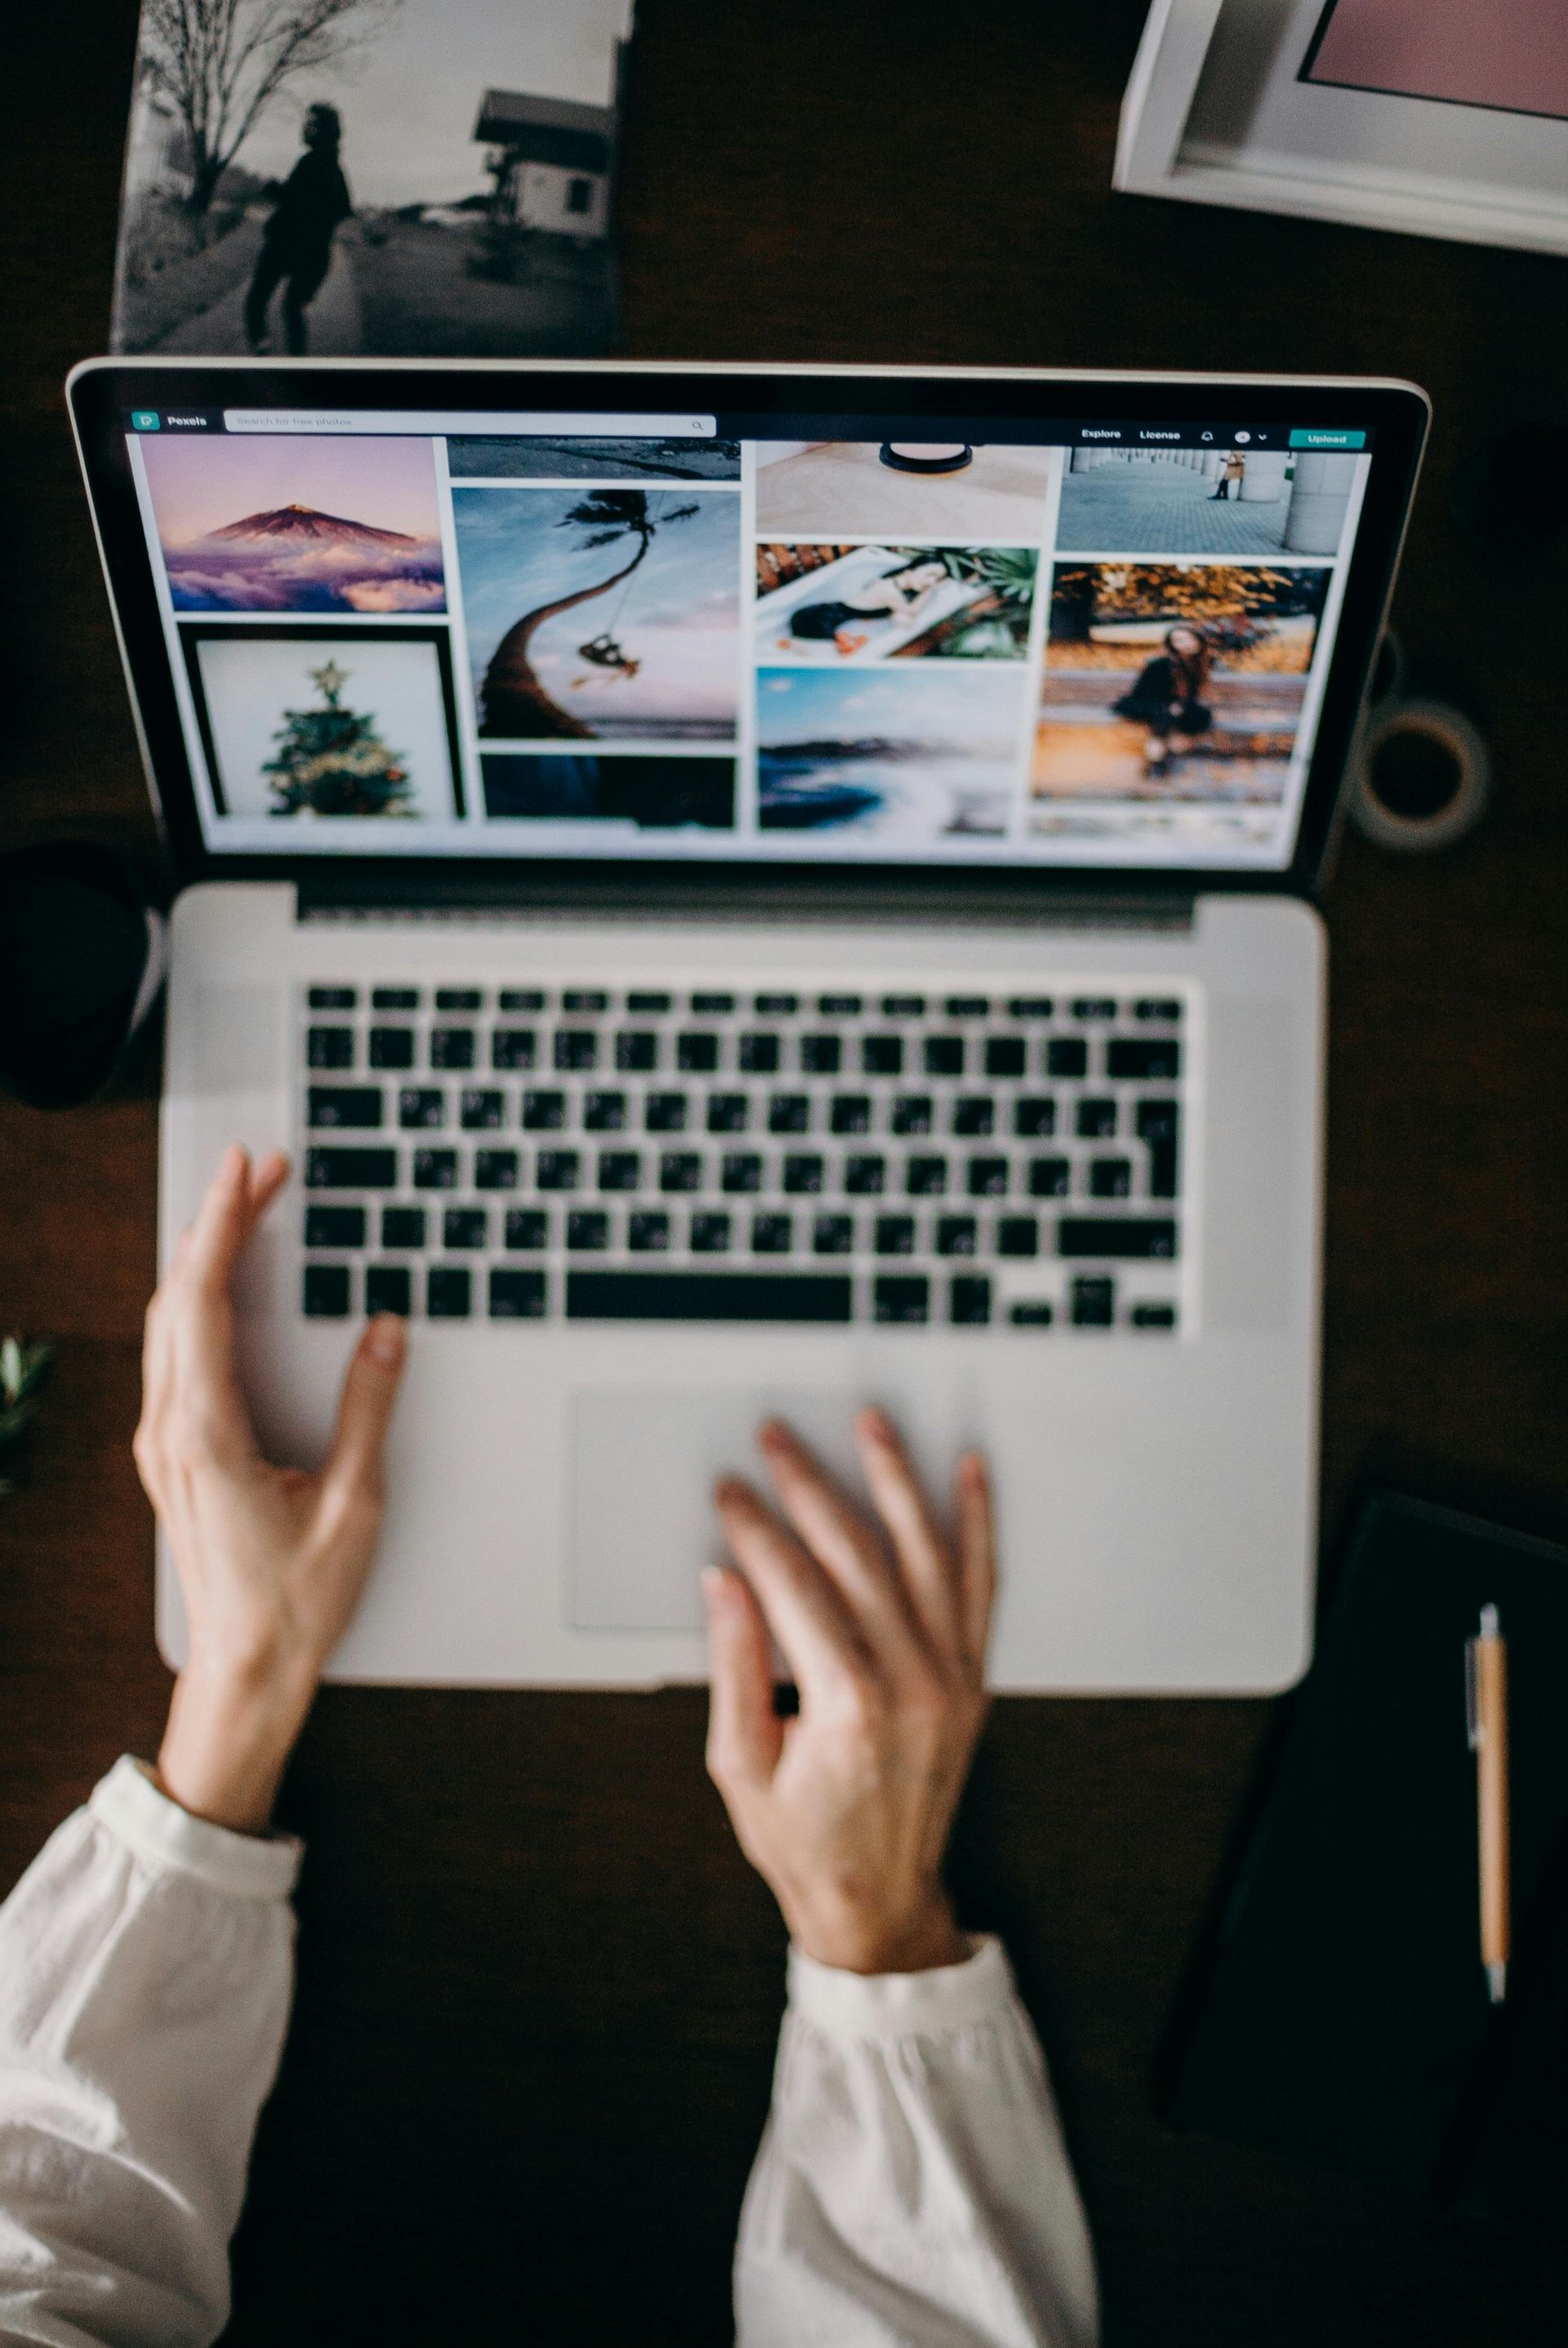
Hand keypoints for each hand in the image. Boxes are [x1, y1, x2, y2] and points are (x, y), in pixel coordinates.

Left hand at [134, 1145, 405, 1832]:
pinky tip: (225, 1284)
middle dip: (218, 1223)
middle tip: (263, 1171)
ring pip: (169, 1322)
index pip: (202, 1302)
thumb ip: (367, 1410)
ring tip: (248, 1209)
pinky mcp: (173, 1454)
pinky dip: (198, 1299)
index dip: (224, 1225)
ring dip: (204, 1258)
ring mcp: (163, 1443)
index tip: (246, 1171)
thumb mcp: (353, 1504)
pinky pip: (174, 1352)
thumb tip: (384, 1332)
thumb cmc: (294, 1604)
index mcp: (206, 1437)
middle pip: (178, 1298)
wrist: (243, 1672)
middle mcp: (170, 1432)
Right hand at [703, 1410, 994, 1974]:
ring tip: (871, 1425)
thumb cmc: (805, 1841)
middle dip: (810, 1487)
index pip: (793, 1585)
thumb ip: (735, 1665)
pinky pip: (980, 1585)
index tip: (729, 1494)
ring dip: (895, 1480)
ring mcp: (952, 1678)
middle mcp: (913, 1683)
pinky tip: (971, 1475)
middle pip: (856, 1555)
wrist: (880, 1900)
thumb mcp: (740, 1764)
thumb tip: (725, 1581)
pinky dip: (978, 1524)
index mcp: (848, 1706)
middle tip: (777, 1442)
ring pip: (924, 1553)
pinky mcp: (972, 1679)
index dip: (756, 1530)